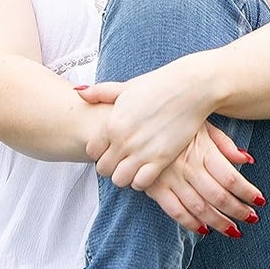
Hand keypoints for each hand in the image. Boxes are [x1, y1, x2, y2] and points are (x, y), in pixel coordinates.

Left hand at [78, 58, 212, 190]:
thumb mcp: (126, 86)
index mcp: (112, 123)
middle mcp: (123, 141)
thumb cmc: (158, 85)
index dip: (100, 151)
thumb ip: (100, 92)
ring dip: (125, 175)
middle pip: (103, 169)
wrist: (191, 88)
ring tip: (134, 166)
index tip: (111, 148)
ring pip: (120, 180)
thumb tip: (78, 92)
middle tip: (122, 159)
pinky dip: (141, 180)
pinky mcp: (161, 159)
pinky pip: (141, 183)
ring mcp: (142, 152)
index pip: (92, 151)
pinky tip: (147, 169)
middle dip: (111, 166)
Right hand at [145, 120, 264, 235]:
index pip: (230, 178)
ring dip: (218, 222)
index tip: (260, 201)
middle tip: (252, 219)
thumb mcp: (201, 124)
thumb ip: (224, 143)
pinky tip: (204, 230)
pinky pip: (175, 211)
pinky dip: (190, 223)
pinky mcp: (154, 187)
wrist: (132, 121)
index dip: (247, 192)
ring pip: (199, 207)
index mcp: (202, 150)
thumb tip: (247, 159)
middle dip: (238, 211)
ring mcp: (170, 179)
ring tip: (233, 231)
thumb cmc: (172, 121)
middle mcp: (188, 166)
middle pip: (218, 196)